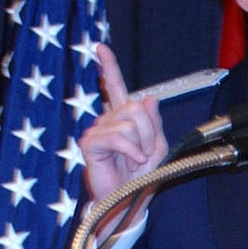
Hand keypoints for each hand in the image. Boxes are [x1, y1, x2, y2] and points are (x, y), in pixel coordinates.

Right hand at [78, 44, 167, 228]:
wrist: (128, 200)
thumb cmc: (139, 176)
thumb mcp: (156, 146)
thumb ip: (154, 121)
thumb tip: (148, 98)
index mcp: (121, 118)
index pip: (114, 87)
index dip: (109, 67)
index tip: (100, 48)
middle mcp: (107, 120)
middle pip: (135, 109)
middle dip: (148, 132)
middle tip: (143, 153)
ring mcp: (97, 130)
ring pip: (130, 123)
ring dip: (140, 145)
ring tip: (134, 160)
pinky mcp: (91, 143)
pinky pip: (119, 137)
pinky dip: (131, 151)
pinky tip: (130, 162)